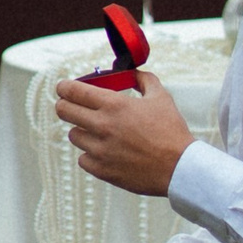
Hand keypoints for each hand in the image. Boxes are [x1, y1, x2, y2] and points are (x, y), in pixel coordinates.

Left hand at [52, 69, 193, 196]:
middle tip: (70, 105)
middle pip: (63, 111)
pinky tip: (104, 151)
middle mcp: (102, 126)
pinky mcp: (101, 170)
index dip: (64, 87)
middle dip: (64, 105)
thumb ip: (143, 80)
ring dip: (82, 130)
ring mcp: (100, 150)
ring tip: (97, 131)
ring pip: (73, 135)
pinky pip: (83, 159)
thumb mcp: (161, 97)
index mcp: (114, 104)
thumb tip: (132, 73)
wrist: (180, 168)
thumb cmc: (171, 131)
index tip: (63, 88)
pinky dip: (90, 154)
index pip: (73, 91)